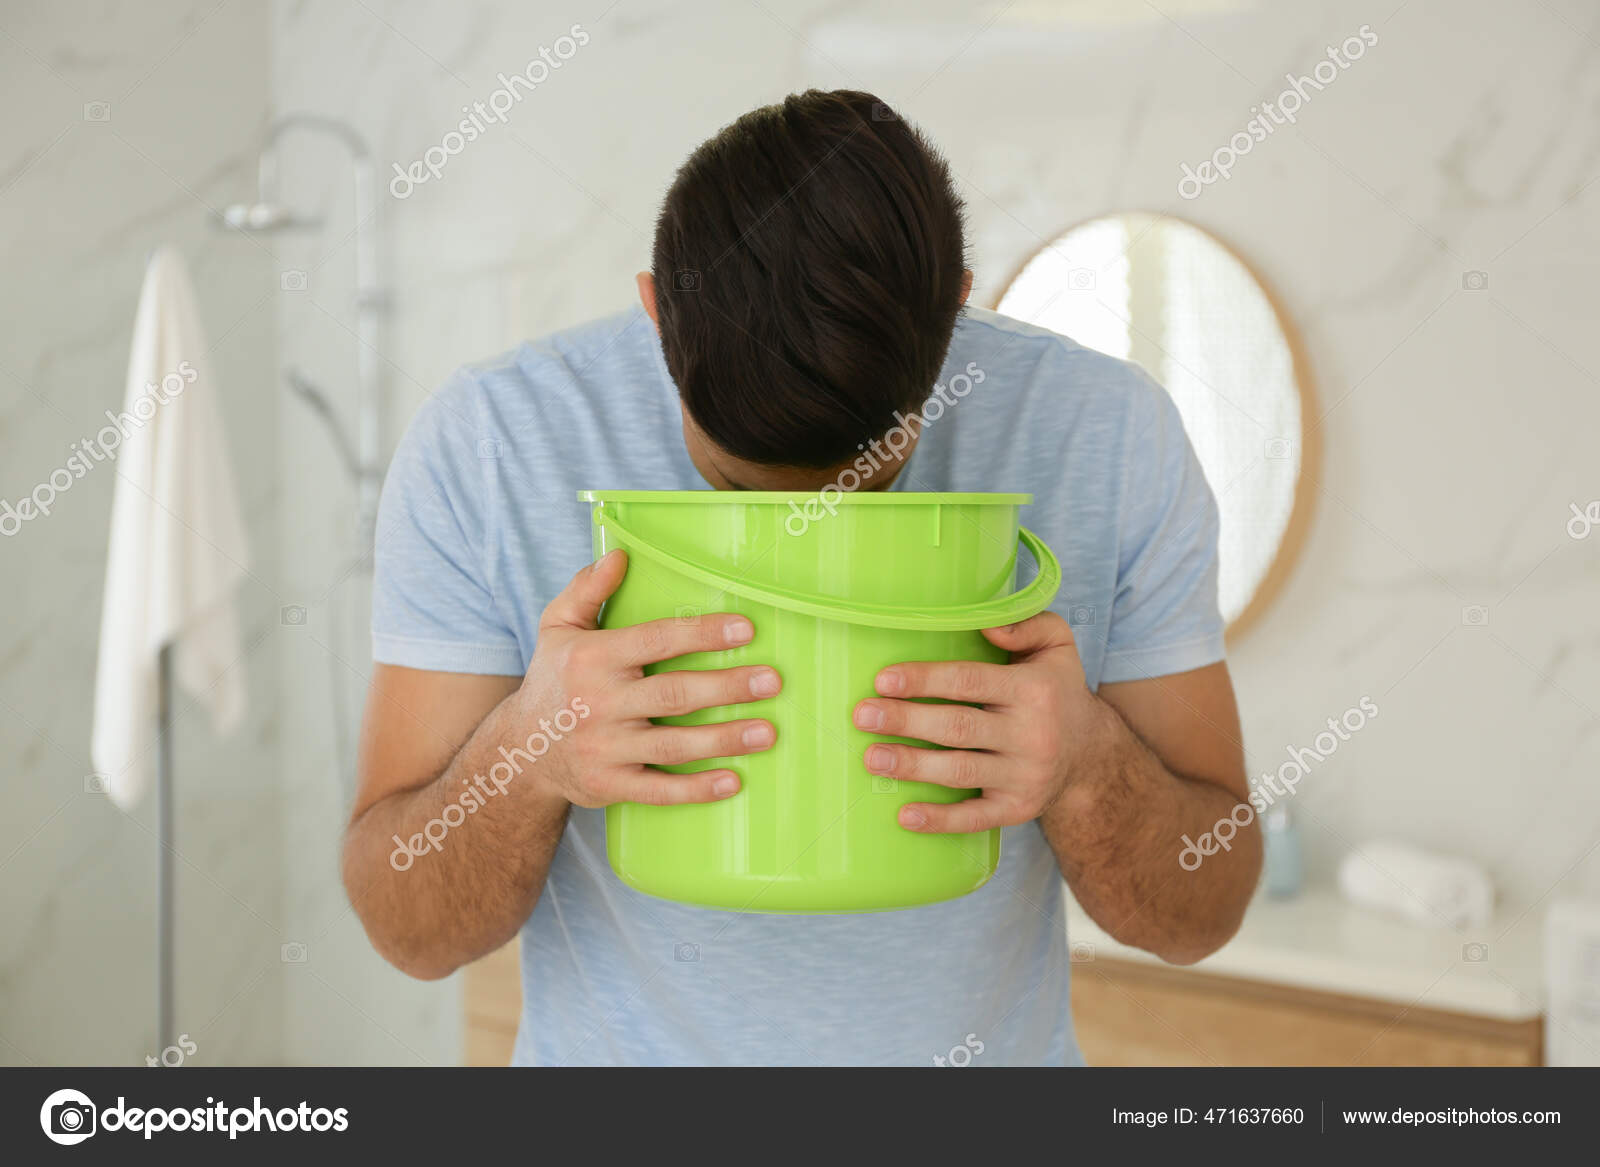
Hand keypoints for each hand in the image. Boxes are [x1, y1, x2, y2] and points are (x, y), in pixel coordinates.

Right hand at [518, 549, 779, 808]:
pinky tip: (733, 782)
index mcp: (592, 658)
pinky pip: (658, 790)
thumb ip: (586, 588)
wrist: (519, 750)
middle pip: (673, 695)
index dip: (701, 634)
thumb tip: (619, 554)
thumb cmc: (554, 679)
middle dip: (726, 687)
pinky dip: (695, 790)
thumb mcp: (557, 627)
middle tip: (771, 681)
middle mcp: (598, 704)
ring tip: (766, 732)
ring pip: (673, 746)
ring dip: (723, 740)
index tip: (745, 630)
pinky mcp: (609, 785)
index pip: (655, 641)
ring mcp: (604, 748)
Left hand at [852, 611, 1103, 832]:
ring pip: (961, 771)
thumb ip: (1026, 624)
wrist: (1091, 755)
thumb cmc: (1056, 691)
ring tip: (872, 758)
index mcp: (1033, 690)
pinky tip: (906, 815)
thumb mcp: (1057, 646)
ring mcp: (1024, 776)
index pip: (969, 681)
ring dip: (912, 766)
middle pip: (958, 727)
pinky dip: (940, 820)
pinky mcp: (1017, 809)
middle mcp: (1031, 734)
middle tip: (863, 716)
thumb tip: (985, 623)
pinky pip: (975, 818)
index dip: (924, 680)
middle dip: (906, 721)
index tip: (883, 681)